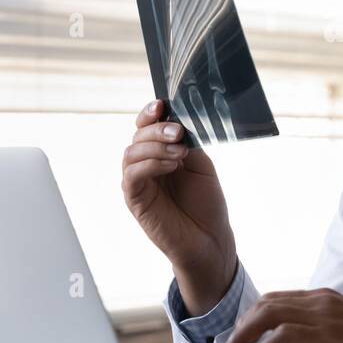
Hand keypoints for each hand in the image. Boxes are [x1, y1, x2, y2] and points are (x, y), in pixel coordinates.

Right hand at [122, 100, 236, 314]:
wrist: (210, 239)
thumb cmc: (206, 203)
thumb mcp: (200, 165)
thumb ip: (187, 143)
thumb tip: (176, 119)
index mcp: (161, 152)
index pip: (146, 126)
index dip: (149, 112)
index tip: (162, 104)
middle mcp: (146, 164)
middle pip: (138, 136)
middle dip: (157, 129)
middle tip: (178, 131)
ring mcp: (139, 181)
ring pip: (132, 153)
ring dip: (155, 146)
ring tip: (180, 151)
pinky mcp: (135, 199)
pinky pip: (132, 175)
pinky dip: (150, 165)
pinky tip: (171, 165)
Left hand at [215, 288, 342, 342]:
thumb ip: (313, 338)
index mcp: (324, 299)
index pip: (276, 300)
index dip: (251, 321)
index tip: (239, 342)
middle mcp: (320, 300)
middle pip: (265, 304)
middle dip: (240, 329)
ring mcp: (323, 314)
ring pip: (268, 314)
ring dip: (245, 338)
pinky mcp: (327, 333)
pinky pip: (283, 335)